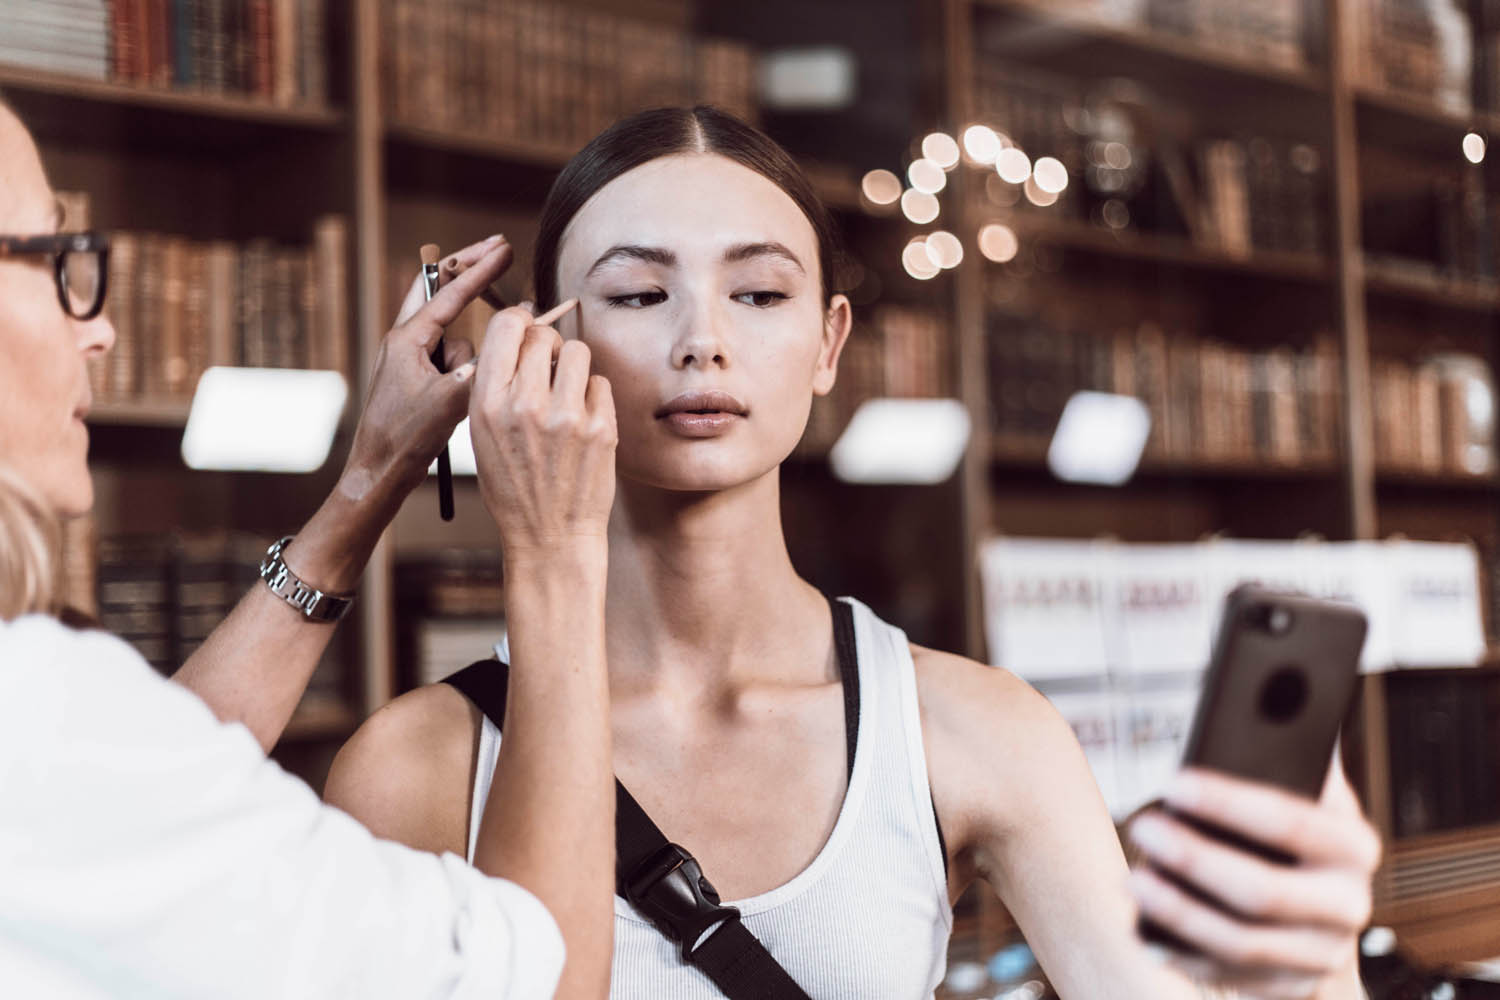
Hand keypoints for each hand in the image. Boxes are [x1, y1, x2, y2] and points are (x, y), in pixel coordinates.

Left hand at [341, 234, 512, 499]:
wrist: (379, 472)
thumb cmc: (405, 438)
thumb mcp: (449, 401)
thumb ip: (478, 370)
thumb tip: (501, 348)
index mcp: (407, 339)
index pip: (449, 293)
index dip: (481, 269)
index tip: (505, 249)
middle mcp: (405, 341)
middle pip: (440, 290)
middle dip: (469, 269)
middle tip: (498, 247)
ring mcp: (411, 359)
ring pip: (454, 339)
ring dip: (468, 359)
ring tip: (455, 397)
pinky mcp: (418, 378)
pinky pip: (451, 362)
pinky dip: (464, 371)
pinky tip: (458, 401)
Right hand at [468, 302, 615, 560]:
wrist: (549, 537)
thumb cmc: (514, 486)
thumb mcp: (483, 435)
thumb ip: (497, 384)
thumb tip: (522, 331)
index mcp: (487, 403)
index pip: (505, 326)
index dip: (519, 322)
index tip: (527, 331)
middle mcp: (525, 405)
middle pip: (544, 334)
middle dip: (548, 346)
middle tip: (548, 372)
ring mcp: (566, 416)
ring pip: (578, 351)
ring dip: (574, 367)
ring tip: (566, 396)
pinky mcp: (601, 428)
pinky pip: (600, 383)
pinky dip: (594, 397)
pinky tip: (583, 424)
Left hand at [1128, 759, 1379, 998]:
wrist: (1321, 919)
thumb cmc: (1293, 839)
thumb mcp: (1303, 792)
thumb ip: (1286, 754)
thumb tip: (1266, 696)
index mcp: (1353, 845)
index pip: (1293, 822)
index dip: (1230, 803)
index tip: (1174, 781)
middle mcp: (1347, 904)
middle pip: (1264, 892)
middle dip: (1194, 860)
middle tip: (1142, 828)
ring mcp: (1320, 953)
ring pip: (1243, 943)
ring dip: (1180, 912)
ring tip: (1133, 880)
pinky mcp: (1290, 988)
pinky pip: (1229, 977)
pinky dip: (1183, 955)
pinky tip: (1143, 930)